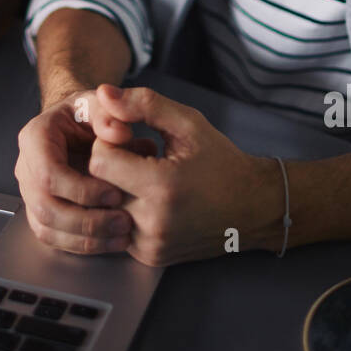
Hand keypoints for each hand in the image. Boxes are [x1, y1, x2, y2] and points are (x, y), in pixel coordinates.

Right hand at [15, 89, 157, 254]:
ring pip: (47, 228)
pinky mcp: (40, 211)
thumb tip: (119, 134)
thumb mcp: (99, 104)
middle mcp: (27, 167)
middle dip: (87, 221)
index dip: (82, 190)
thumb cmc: (86, 113)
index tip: (115, 193)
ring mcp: (30, 192)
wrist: (76, 124)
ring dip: (86, 239)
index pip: (48, 173)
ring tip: (121, 236)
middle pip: (45, 207)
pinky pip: (52, 237)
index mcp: (35, 138)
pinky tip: (111, 241)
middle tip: (123, 221)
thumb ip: (110, 114)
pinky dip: (82, 245)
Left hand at [87, 84, 283, 265]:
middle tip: (140, 159)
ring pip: (105, 208)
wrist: (253, 209)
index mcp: (162, 187)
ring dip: (116, 190)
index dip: (110, 143)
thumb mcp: (188, 123)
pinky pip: (117, 227)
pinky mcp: (149, 258)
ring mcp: (150, 245)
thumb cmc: (221, 162)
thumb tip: (103, 93)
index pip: (99, 160)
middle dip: (112, 167)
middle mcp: (152, 223)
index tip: (132, 140)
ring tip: (147, 179)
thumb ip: (143, 104)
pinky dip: (127, 211)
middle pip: (98, 186)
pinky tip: (151, 200)